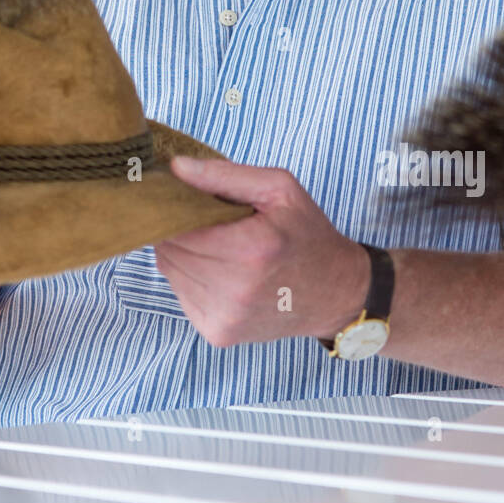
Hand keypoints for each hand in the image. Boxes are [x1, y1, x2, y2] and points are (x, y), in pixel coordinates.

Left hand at [154, 155, 370, 347]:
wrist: (334, 293)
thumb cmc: (306, 235)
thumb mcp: (278, 189)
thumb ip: (224, 174)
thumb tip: (176, 168)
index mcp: (251, 249)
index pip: (177, 226)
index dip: (175, 208)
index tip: (184, 198)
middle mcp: (236, 290)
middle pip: (169, 248)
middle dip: (178, 229)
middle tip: (205, 220)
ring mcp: (226, 317)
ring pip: (169, 271)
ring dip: (183, 253)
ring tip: (216, 244)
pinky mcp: (218, 334)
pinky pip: (180, 294)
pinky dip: (190, 277)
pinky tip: (219, 269)